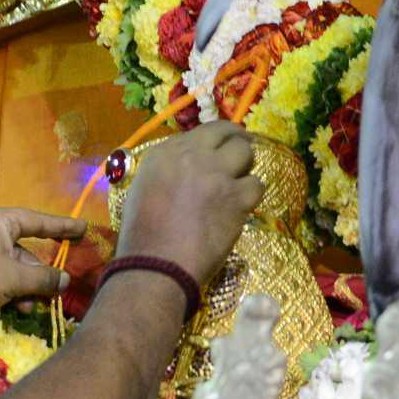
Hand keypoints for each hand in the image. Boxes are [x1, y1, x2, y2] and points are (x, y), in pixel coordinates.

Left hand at [0, 207, 93, 322]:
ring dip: (27, 287)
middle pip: (25, 248)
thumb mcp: (12, 278)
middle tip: (60, 288)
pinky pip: (0, 276)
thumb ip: (43, 278)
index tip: (83, 229)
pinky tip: (18, 309)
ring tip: (33, 306)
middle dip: (41, 272)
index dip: (61, 226)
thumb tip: (66, 280)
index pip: (36, 220)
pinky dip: (11, 291)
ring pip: (14, 267)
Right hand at [115, 124, 261, 284]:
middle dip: (236, 143)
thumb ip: (168, 170)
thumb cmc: (141, 236)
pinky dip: (251, 194)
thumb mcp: (143, 188)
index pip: (202, 131)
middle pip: (228, 134)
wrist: (156, 266)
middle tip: (240, 156)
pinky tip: (242, 205)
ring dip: (245, 167)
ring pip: (247, 154)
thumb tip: (189, 166)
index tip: (223, 146)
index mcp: (164, 153)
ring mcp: (217, 175)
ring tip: (239, 182)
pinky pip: (257, 185)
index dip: (218, 138)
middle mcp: (193, 156)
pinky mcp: (237, 198)